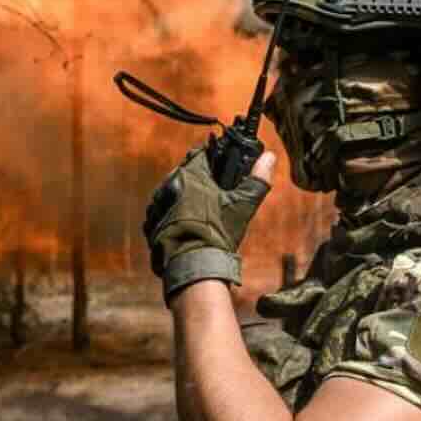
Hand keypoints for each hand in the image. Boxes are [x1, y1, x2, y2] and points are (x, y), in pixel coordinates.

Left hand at [143, 143, 274, 302]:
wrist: (193, 266)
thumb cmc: (218, 234)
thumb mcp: (243, 205)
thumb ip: (257, 179)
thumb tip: (270, 158)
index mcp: (190, 176)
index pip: (200, 154)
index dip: (213, 159)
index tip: (221, 168)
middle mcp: (168, 185)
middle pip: (185, 173)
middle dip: (199, 180)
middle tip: (214, 194)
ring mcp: (156, 205)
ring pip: (172, 192)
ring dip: (184, 197)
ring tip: (201, 214)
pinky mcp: (150, 223)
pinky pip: (162, 212)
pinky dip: (173, 215)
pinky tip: (186, 226)